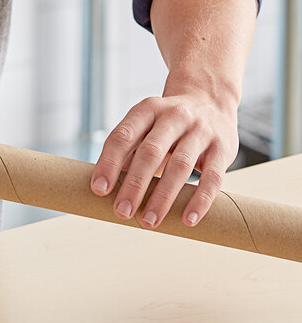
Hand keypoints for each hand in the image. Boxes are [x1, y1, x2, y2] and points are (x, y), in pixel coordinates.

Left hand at [90, 91, 238, 227]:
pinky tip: (188, 220)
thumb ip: (127, 152)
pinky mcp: (223, 148)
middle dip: (134, 185)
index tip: (98, 190)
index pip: (123, 136)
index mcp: (147, 110)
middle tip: (121, 212)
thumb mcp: (145, 127)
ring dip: (163, 197)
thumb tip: (104, 190)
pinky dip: (200, 200)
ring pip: (181, 166)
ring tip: (149, 222)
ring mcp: (201, 130)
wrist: (211, 100)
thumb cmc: (166, 125)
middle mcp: (174, 116)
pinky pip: (212, 177)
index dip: (108, 163)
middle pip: (151, 152)